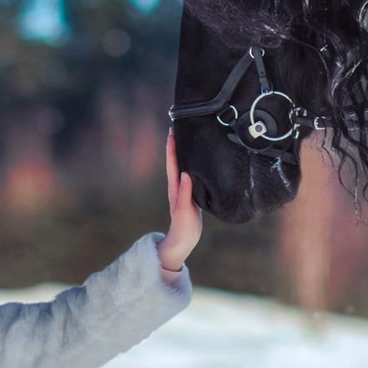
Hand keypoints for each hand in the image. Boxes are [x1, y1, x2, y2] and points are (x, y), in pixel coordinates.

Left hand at [157, 130, 203, 272]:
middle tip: (177, 126)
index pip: (173, 163)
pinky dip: (190, 164)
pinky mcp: (190, 194)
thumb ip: (185, 193)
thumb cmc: (183, 227)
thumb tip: (186, 174)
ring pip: (182, 166)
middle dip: (175, 144)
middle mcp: (178, 186)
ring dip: (182, 152)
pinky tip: (196, 160)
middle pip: (175, 161)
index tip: (172, 131)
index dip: (171, 148)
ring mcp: (183, 189)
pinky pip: (190, 174)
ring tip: (186, 138)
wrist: (183, 241)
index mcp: (176, 188)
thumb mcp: (184, 211)